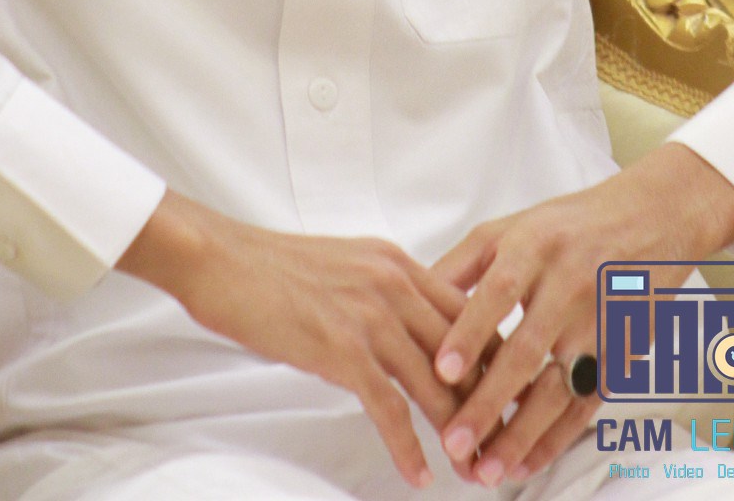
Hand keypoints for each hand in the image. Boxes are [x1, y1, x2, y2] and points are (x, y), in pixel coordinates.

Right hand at [118, 189, 476, 488]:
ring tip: (470, 469)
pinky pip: (389, 408)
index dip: (495, 358)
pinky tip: (418, 473)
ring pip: (435, 385)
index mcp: (396, 262)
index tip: (512, 394)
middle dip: (488, 403)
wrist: (221, 260)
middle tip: (503, 443)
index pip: (468, 313)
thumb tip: (410, 331)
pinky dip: (408, 446)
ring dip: (458, 434)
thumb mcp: (345, 265)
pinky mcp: (340, 346)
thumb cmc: (272, 268)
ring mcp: (368, 314)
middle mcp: (392, 283)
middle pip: (463, 352)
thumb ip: (383, 291)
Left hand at [427, 144, 733, 485]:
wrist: (648, 221)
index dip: (470, 332)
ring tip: (487, 469)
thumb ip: (461, 266)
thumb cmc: (565, 227)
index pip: (498, 292)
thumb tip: (412, 302)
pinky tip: (527, 461)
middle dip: (490, 402)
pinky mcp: (621, 353)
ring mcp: (599, 323)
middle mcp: (568, 285)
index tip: (441, 371)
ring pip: (559, 388)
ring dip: (523, 434)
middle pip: (527, 351)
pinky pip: (586, 404)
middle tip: (455, 443)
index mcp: (533, 246)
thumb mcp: (508, 228)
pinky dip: (558, 438)